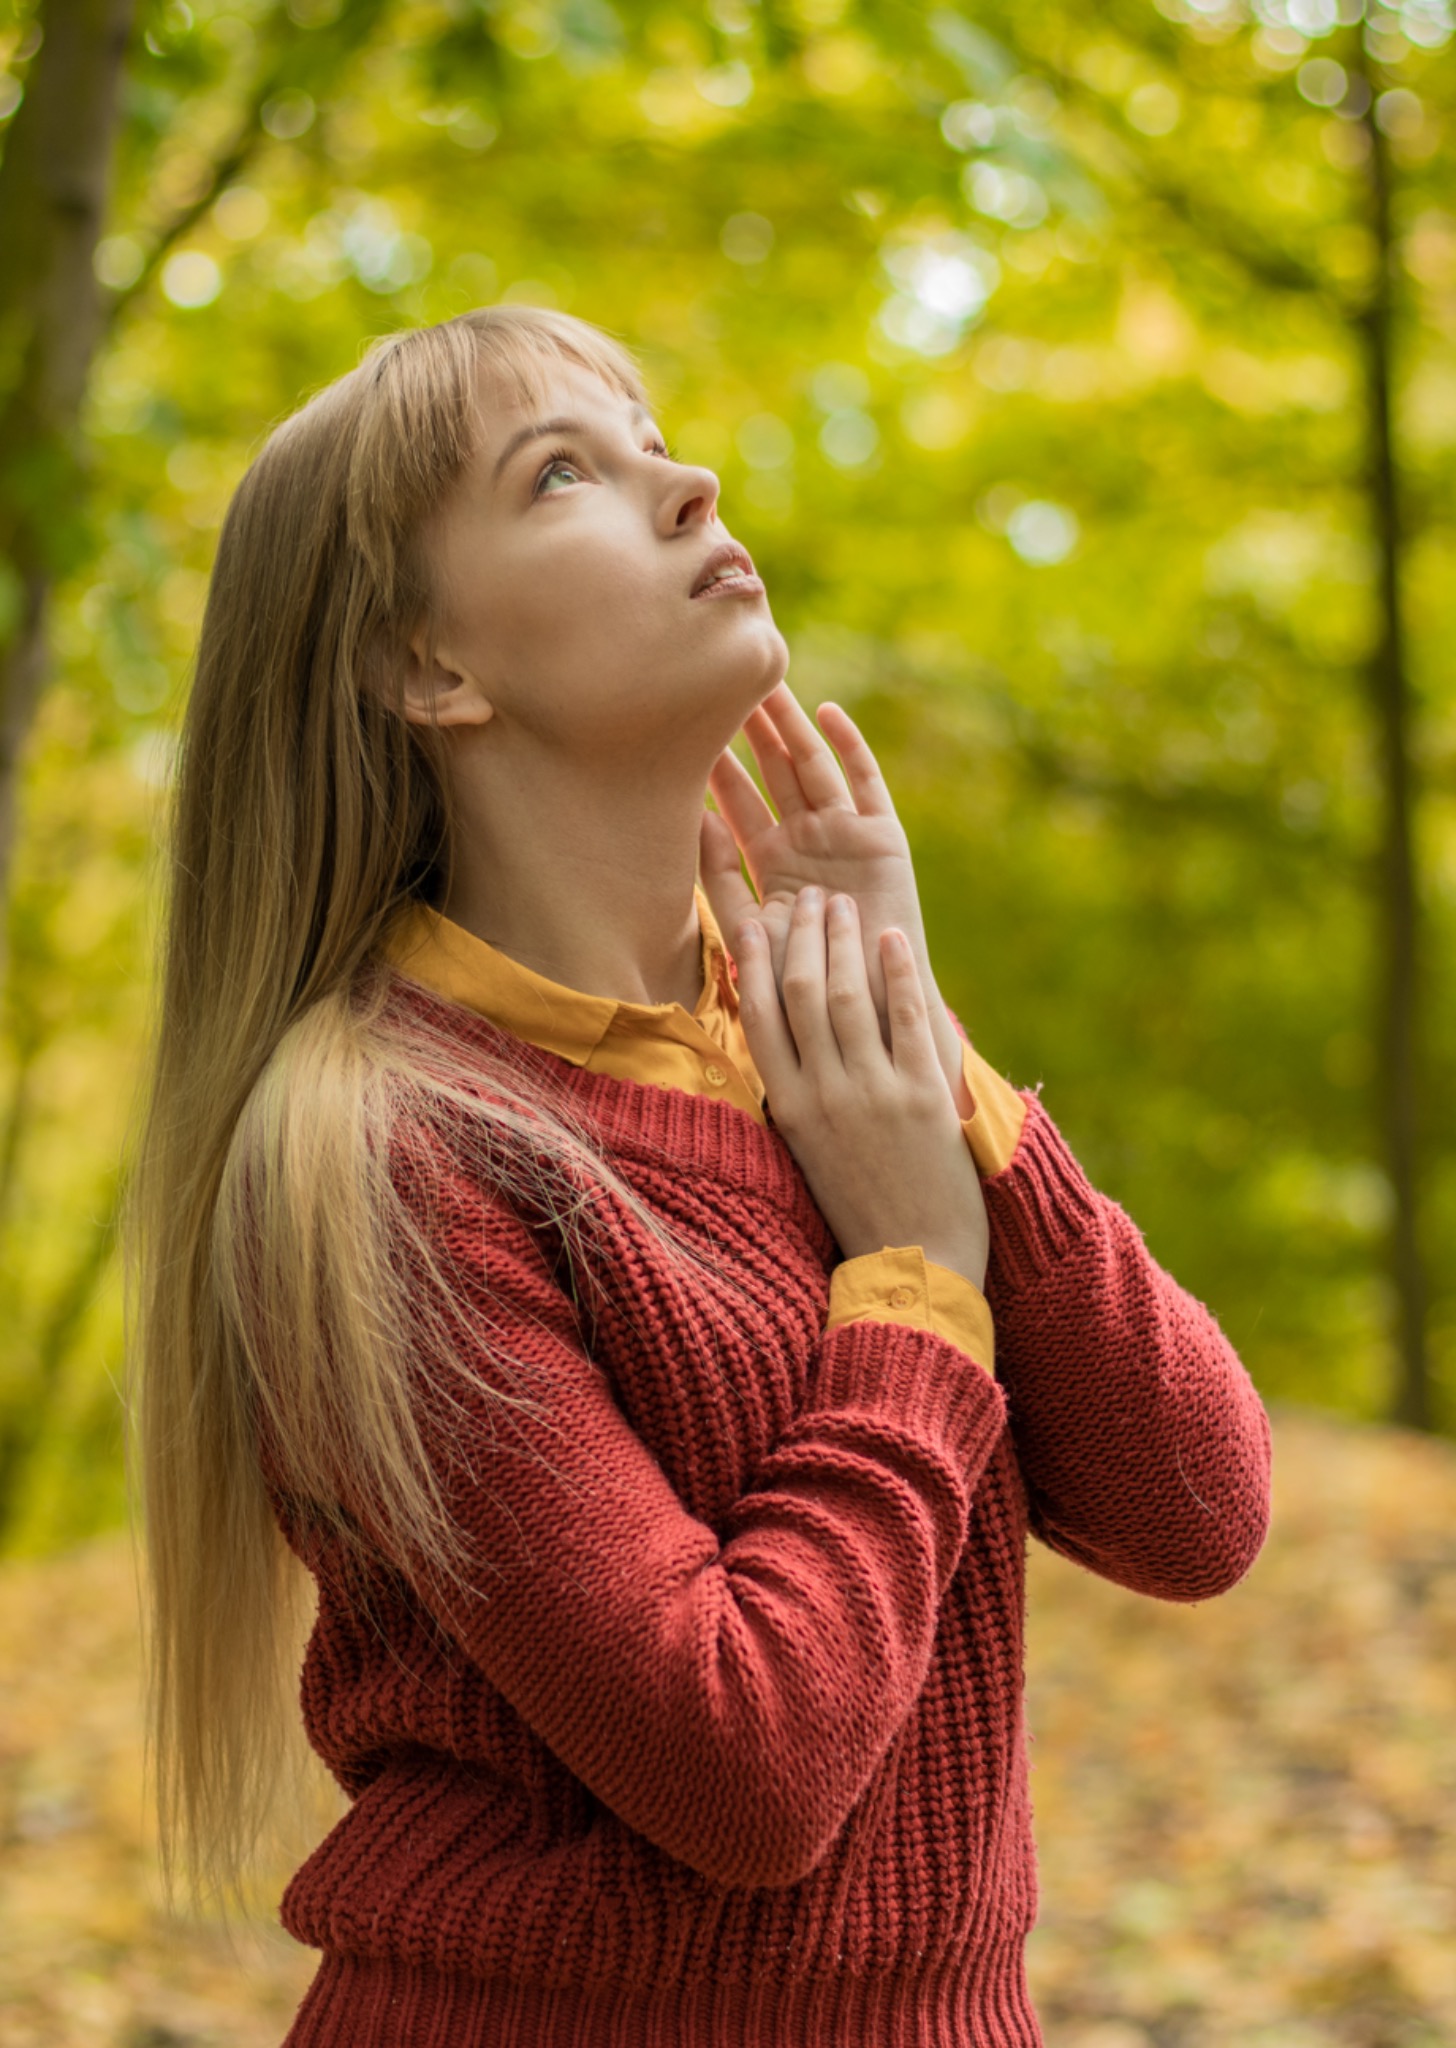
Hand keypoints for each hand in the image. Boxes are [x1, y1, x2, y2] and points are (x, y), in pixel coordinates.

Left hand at [700, 681, 972, 1117]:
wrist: (870, 1014)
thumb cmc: (807, 986)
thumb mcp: (751, 931)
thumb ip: (719, 884)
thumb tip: (692, 824)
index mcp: (772, 863)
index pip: (737, 804)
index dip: (714, 768)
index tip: (679, 728)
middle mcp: (808, 842)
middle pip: (774, 774)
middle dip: (749, 732)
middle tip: (718, 684)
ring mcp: (847, 837)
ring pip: (813, 767)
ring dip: (790, 727)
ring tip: (764, 684)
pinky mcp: (886, 839)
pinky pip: (867, 784)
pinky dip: (851, 748)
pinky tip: (827, 712)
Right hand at [734, 886, 988, 1290]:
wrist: (914, 1264)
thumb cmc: (860, 1209)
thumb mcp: (809, 1153)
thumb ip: (798, 1095)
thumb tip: (788, 1040)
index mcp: (789, 1109)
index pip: (758, 1018)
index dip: (753, 962)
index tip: (753, 921)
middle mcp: (824, 1095)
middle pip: (802, 994)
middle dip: (802, 936)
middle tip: (805, 898)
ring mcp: (873, 1094)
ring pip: (849, 997)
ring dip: (844, 941)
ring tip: (844, 905)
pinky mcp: (923, 1097)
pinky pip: (908, 1018)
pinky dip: (899, 972)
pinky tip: (892, 938)